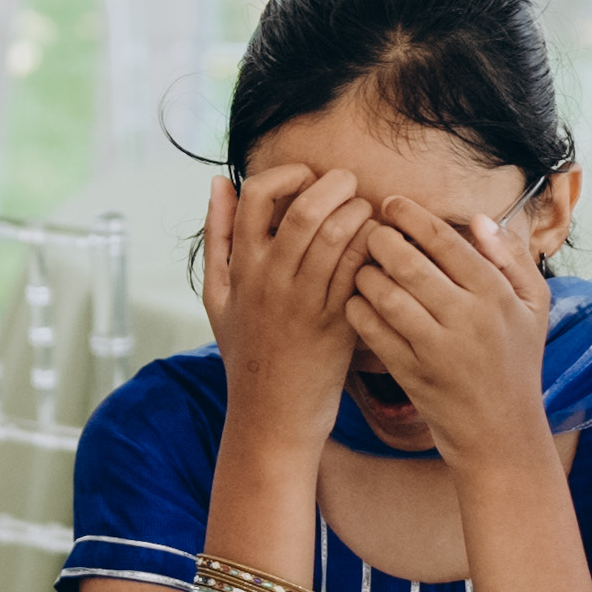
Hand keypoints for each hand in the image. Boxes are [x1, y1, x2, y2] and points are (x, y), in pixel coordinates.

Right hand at [202, 161, 371, 435]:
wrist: (270, 417)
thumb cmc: (246, 351)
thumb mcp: (217, 295)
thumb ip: (216, 235)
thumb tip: (219, 181)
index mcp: (241, 269)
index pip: (257, 196)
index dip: (288, 174)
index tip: (307, 178)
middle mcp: (270, 282)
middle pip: (305, 209)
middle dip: (335, 184)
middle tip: (349, 184)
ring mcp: (305, 304)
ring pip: (337, 236)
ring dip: (358, 211)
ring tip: (364, 211)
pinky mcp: (337, 324)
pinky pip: (359, 271)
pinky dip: (371, 247)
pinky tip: (375, 245)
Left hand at [347, 198, 552, 467]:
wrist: (501, 433)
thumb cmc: (518, 361)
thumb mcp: (534, 307)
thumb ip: (512, 259)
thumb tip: (480, 220)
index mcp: (496, 295)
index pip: (446, 241)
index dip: (412, 216)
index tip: (391, 204)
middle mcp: (468, 319)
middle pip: (409, 263)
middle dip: (380, 239)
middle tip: (370, 231)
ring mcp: (437, 349)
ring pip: (386, 296)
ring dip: (366, 274)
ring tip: (363, 266)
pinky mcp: (412, 374)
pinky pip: (374, 332)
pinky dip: (359, 310)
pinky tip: (358, 300)